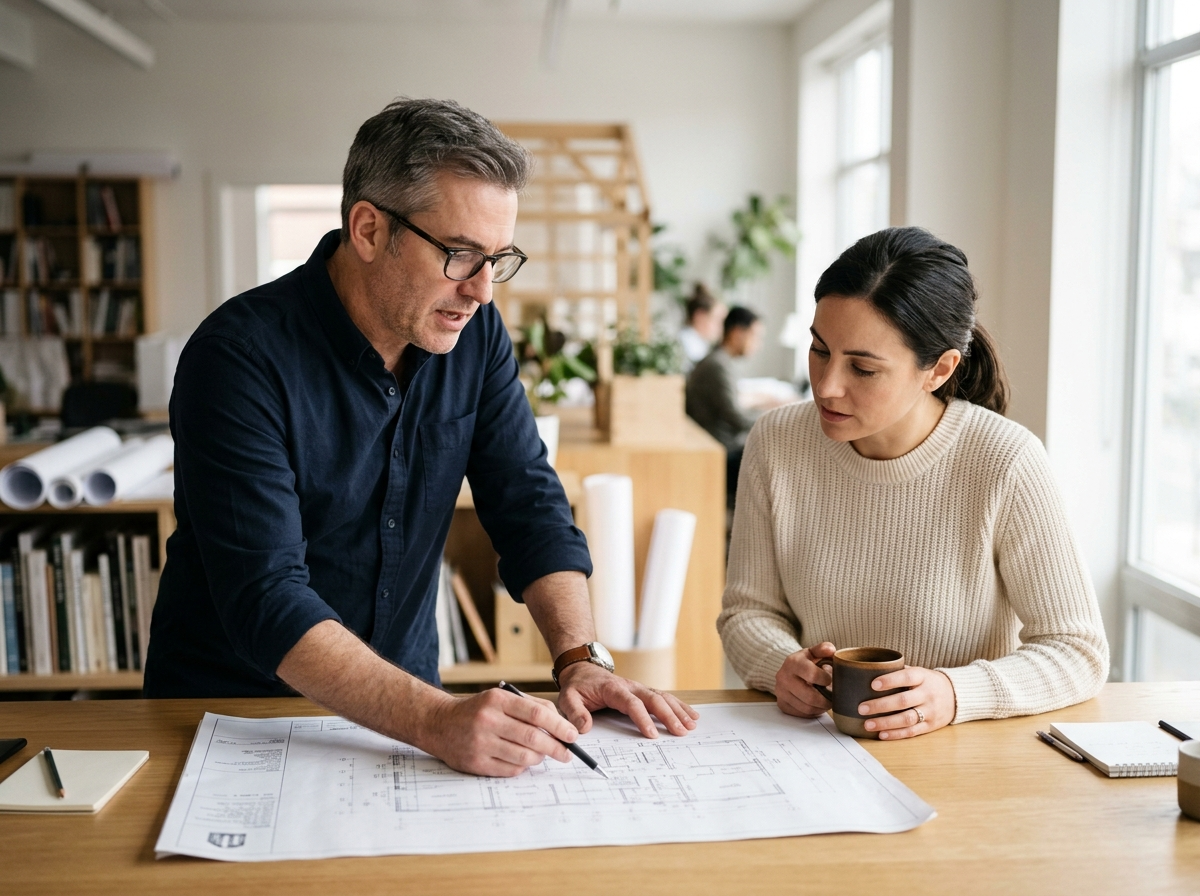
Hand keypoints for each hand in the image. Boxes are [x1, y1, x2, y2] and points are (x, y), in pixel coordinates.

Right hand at [421, 687, 577, 776]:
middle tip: (567, 753)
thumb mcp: (501, 698)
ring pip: (524, 756)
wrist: (439, 724)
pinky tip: (523, 760)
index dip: (559, 726)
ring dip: (540, 758)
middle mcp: (488, 721)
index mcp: (497, 700)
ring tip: (544, 755)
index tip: (572, 735)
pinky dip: (523, 766)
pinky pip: (510, 769)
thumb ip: (530, 706)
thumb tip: (561, 722)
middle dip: (556, 747)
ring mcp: (480, 744)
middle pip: (532, 737)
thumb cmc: (477, 710)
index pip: (537, 713)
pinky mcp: (476, 764)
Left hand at [556, 661, 698, 737]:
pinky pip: (664, 697)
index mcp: (613, 689)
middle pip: (653, 699)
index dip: (643, 718)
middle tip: (680, 732)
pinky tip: (691, 714)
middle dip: (669, 715)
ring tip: (692, 725)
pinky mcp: (643, 691)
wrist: (582, 669)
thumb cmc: (577, 686)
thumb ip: (575, 712)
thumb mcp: (568, 698)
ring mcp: (639, 688)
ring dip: (678, 710)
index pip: (632, 703)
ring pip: (662, 697)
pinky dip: (678, 705)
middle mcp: (630, 686)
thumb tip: (584, 728)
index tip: (652, 734)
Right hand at [775, 641, 836, 717]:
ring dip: (821, 707)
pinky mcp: (782, 704)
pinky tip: (816, 705)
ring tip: (826, 701)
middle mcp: (783, 678)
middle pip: (810, 697)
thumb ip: (823, 649)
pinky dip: (812, 712)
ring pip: (807, 708)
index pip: (812, 675)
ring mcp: (781, 693)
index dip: (826, 680)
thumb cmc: (804, 663)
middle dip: (826, 700)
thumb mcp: (813, 653)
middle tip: (833, 697)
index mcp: (792, 662)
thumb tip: (831, 650)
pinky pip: (802, 714)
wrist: (787, 671)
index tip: (830, 680)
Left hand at [858, 666, 955, 738]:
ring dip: (886, 723)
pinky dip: (896, 734)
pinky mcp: (931, 726)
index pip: (907, 677)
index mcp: (923, 677)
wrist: (956, 695)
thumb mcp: (918, 672)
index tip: (873, 684)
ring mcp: (930, 711)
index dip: (890, 680)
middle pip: (903, 701)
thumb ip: (898, 672)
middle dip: (881, 705)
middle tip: (862, 708)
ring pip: (907, 719)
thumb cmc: (927, 681)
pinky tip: (881, 734)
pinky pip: (912, 731)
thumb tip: (868, 671)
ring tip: (868, 724)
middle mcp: (927, 694)